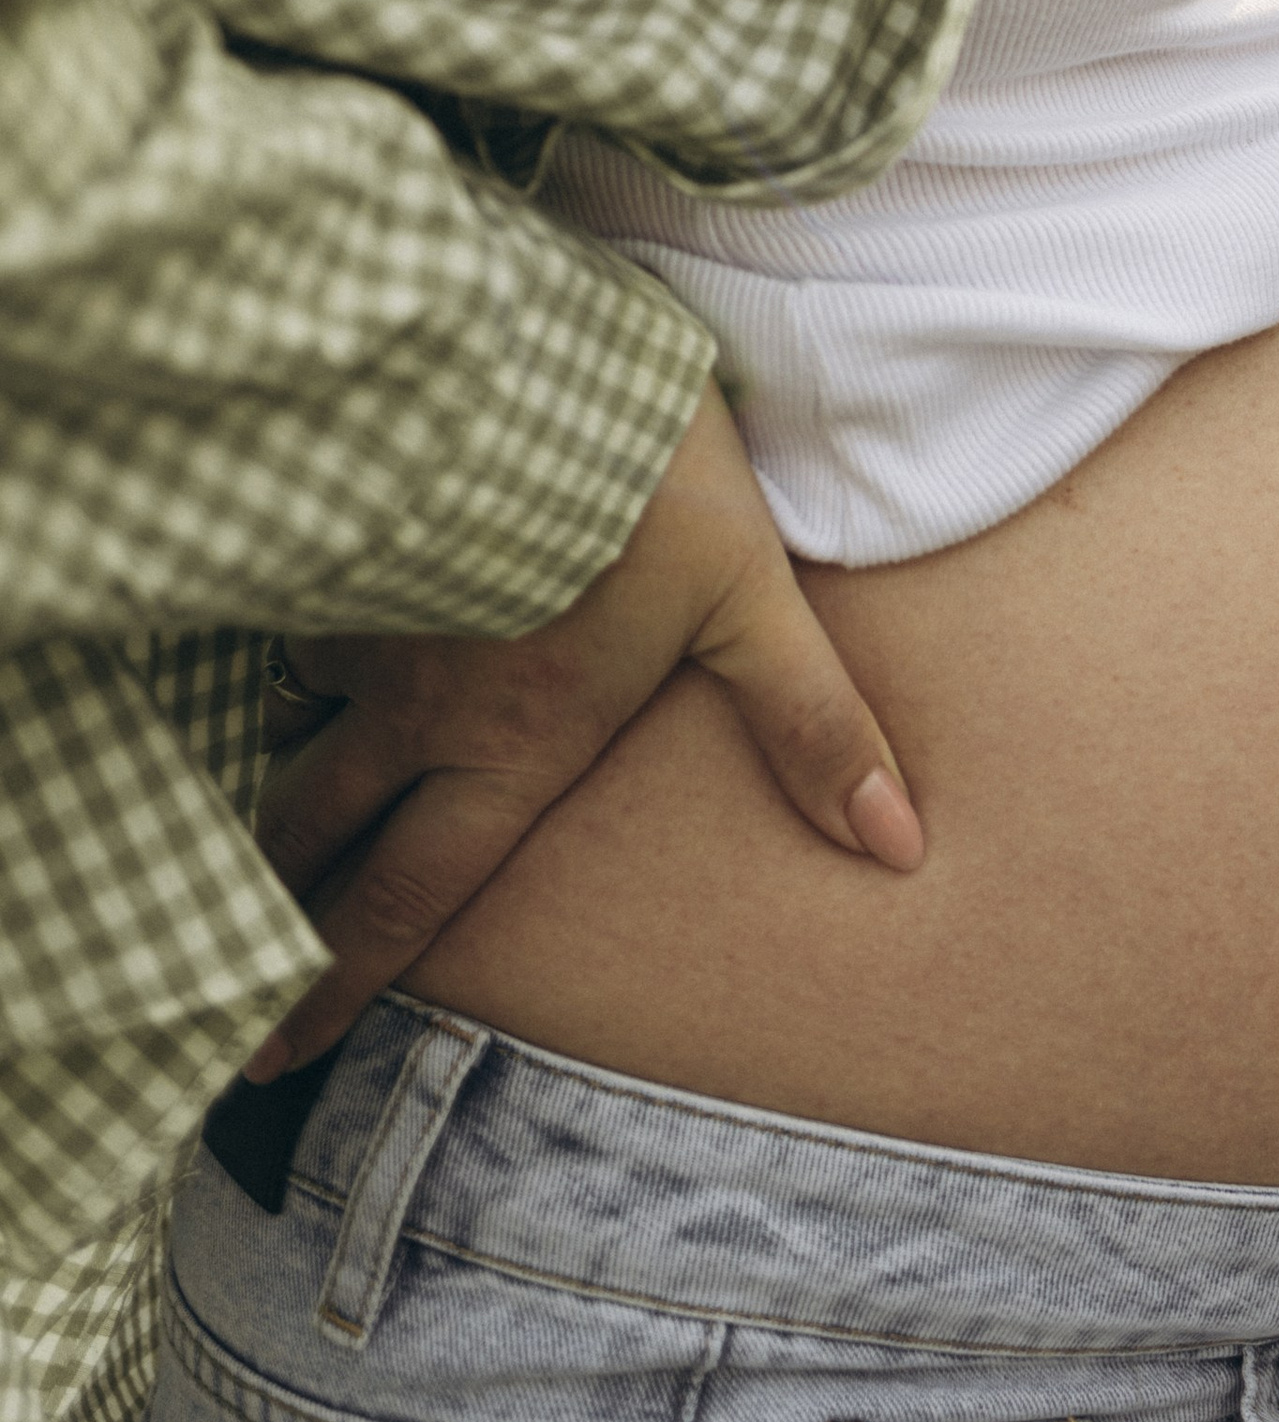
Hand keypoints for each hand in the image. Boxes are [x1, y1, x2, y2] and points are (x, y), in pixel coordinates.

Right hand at [241, 382, 919, 1078]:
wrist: (534, 365)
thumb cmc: (653, 488)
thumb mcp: (750, 604)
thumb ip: (813, 727)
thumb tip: (901, 847)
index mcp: (513, 745)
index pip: (409, 897)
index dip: (340, 984)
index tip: (277, 1056)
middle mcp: (418, 712)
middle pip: (319, 836)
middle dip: (275, 916)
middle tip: (235, 991)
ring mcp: (365, 629)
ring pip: (285, 734)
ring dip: (261, 790)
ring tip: (234, 835)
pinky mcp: (336, 547)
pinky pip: (279, 635)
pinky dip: (266, 670)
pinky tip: (257, 669)